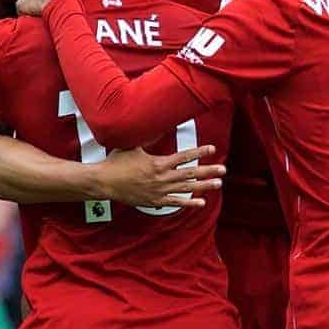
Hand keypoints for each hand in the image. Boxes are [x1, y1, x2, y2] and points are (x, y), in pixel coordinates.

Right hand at [97, 144, 224, 208]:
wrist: (105, 182)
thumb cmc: (117, 162)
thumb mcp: (133, 145)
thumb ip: (148, 137)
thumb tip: (158, 125)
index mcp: (158, 163)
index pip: (183, 156)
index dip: (199, 152)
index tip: (212, 148)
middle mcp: (162, 177)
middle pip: (190, 173)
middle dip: (208, 171)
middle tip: (223, 169)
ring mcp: (159, 191)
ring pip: (186, 188)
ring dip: (203, 186)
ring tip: (218, 183)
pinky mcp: (155, 201)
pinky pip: (175, 202)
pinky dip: (188, 203)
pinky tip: (201, 202)